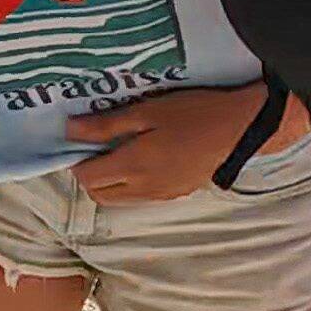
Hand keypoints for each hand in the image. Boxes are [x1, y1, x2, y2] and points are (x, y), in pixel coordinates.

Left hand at [65, 83, 301, 204]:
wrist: (240, 129)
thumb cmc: (192, 114)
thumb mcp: (146, 112)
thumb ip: (106, 125)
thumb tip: (69, 131)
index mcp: (133, 167)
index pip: (88, 178)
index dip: (76, 161)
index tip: (79, 141)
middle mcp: (145, 189)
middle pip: (100, 194)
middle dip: (90, 175)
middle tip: (96, 147)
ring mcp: (163, 195)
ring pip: (121, 199)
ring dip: (111, 182)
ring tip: (119, 151)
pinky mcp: (178, 194)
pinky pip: (143, 197)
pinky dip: (132, 185)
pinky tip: (143, 159)